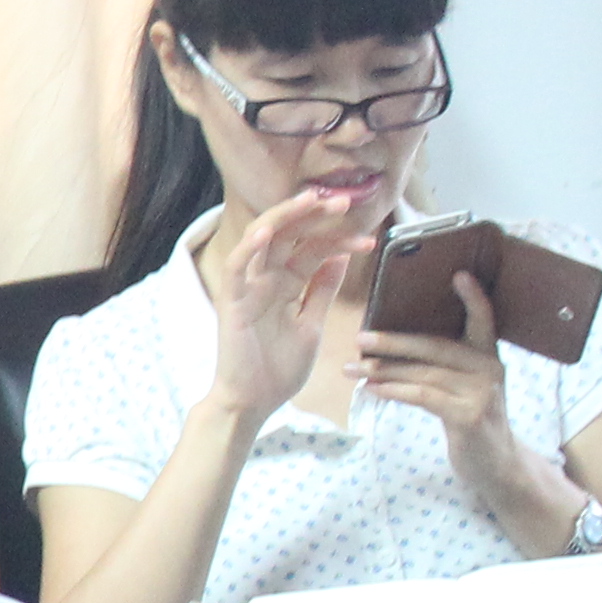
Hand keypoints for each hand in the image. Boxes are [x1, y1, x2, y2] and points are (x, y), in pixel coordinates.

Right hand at [202, 192, 374, 421]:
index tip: (370, 239)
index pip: (312, 250)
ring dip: (284, 217)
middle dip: (314, 215)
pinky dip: (249, 248)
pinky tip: (268, 231)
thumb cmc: (278, 368)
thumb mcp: (311, 325)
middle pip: (288, 235)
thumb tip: (340, 257)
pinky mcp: (231, 303)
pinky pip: (236, 268)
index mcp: (285, 284)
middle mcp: (265, 279)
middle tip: (344, 201)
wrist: (255, 402)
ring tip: (311, 200)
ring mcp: (247, 288)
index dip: (340, 240)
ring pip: (261, 240)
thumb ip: (321, 291)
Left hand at [352, 270, 534, 512]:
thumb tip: (390, 343)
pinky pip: (424, 396)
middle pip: (436, 346)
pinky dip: (394, 391)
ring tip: (352, 369)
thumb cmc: (469, 419)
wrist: (495, 465)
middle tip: (359, 338)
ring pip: (424, 373)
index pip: (484, 320)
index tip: (459, 273)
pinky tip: (371, 389)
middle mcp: (489, 369)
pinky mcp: (469, 415)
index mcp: (488, 355)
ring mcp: (482, 392)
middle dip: (394, 342)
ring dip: (383, 370)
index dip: (474, 298)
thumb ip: (442, 365)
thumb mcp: (463, 387)